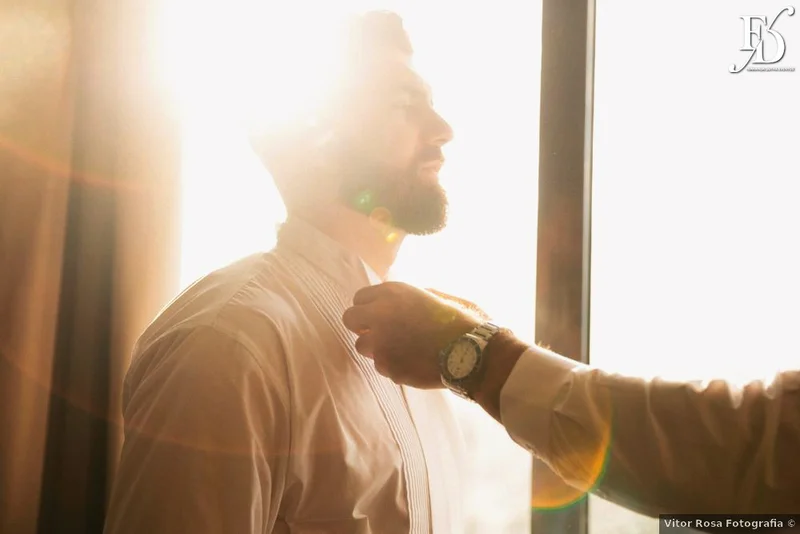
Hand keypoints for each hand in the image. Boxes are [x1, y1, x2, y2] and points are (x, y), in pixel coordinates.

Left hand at [342, 282, 485, 387]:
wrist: (473, 355)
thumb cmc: (463, 322)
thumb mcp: (440, 297)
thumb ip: (415, 296)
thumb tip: (404, 300)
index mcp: (394, 293)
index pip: (360, 297)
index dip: (370, 307)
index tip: (380, 315)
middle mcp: (381, 315)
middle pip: (349, 319)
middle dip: (362, 326)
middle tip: (380, 332)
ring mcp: (381, 344)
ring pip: (362, 346)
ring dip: (376, 348)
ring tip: (402, 350)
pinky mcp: (387, 367)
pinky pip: (381, 366)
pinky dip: (393, 366)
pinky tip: (413, 363)